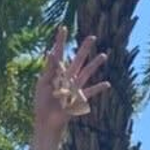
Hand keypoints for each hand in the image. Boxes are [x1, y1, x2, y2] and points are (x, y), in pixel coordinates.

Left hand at [32, 25, 108, 145]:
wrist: (47, 121)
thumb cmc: (42, 103)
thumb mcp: (43, 84)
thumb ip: (49, 69)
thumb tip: (51, 52)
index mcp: (56, 73)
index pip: (59, 54)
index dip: (61, 41)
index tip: (63, 28)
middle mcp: (67, 78)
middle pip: (77, 60)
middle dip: (84, 49)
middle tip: (92, 37)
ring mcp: (74, 87)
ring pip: (87, 73)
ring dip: (95, 64)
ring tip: (103, 55)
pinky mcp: (79, 98)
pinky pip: (90, 92)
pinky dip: (98, 88)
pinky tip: (107, 83)